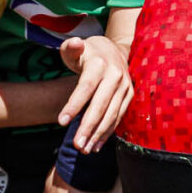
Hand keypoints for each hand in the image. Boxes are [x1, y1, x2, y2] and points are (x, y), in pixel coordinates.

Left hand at [55, 33, 131, 148]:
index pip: (86, 87)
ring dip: (98, 134)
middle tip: (76, 145)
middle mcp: (115, 75)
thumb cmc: (87, 53)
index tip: (62, 122)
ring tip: (84, 149)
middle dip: (88, 127)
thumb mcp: (74, 48)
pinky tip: (96, 144)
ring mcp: (125, 86)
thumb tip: (75, 44)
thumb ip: (70, 48)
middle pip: (100, 105)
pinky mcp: (129, 95)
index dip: (74, 105)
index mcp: (100, 64)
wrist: (112, 50)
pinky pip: (119, 116)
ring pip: (111, 114)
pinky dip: (108, 132)